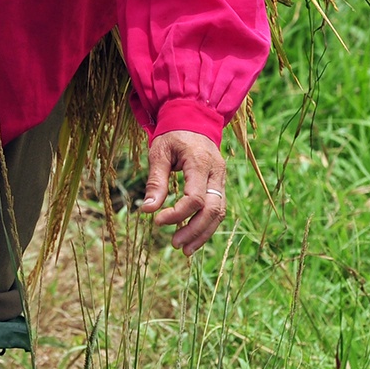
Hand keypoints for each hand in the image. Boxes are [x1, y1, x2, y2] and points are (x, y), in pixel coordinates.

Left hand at [139, 129, 227, 255]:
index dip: (177, 214)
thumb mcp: (159, 152)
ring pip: (219, 213)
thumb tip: (147, 210)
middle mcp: (217, 172)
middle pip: (212, 210)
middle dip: (194, 230)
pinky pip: (218, 209)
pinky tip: (193, 238)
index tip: (158, 221)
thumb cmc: (173, 135)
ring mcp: (222, 179)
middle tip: (174, 244)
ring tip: (184, 249)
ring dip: (203, 233)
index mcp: (201, 162)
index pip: (195, 198)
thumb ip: (156, 180)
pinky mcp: (220, 185)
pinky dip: (207, 225)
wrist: (194, 119)